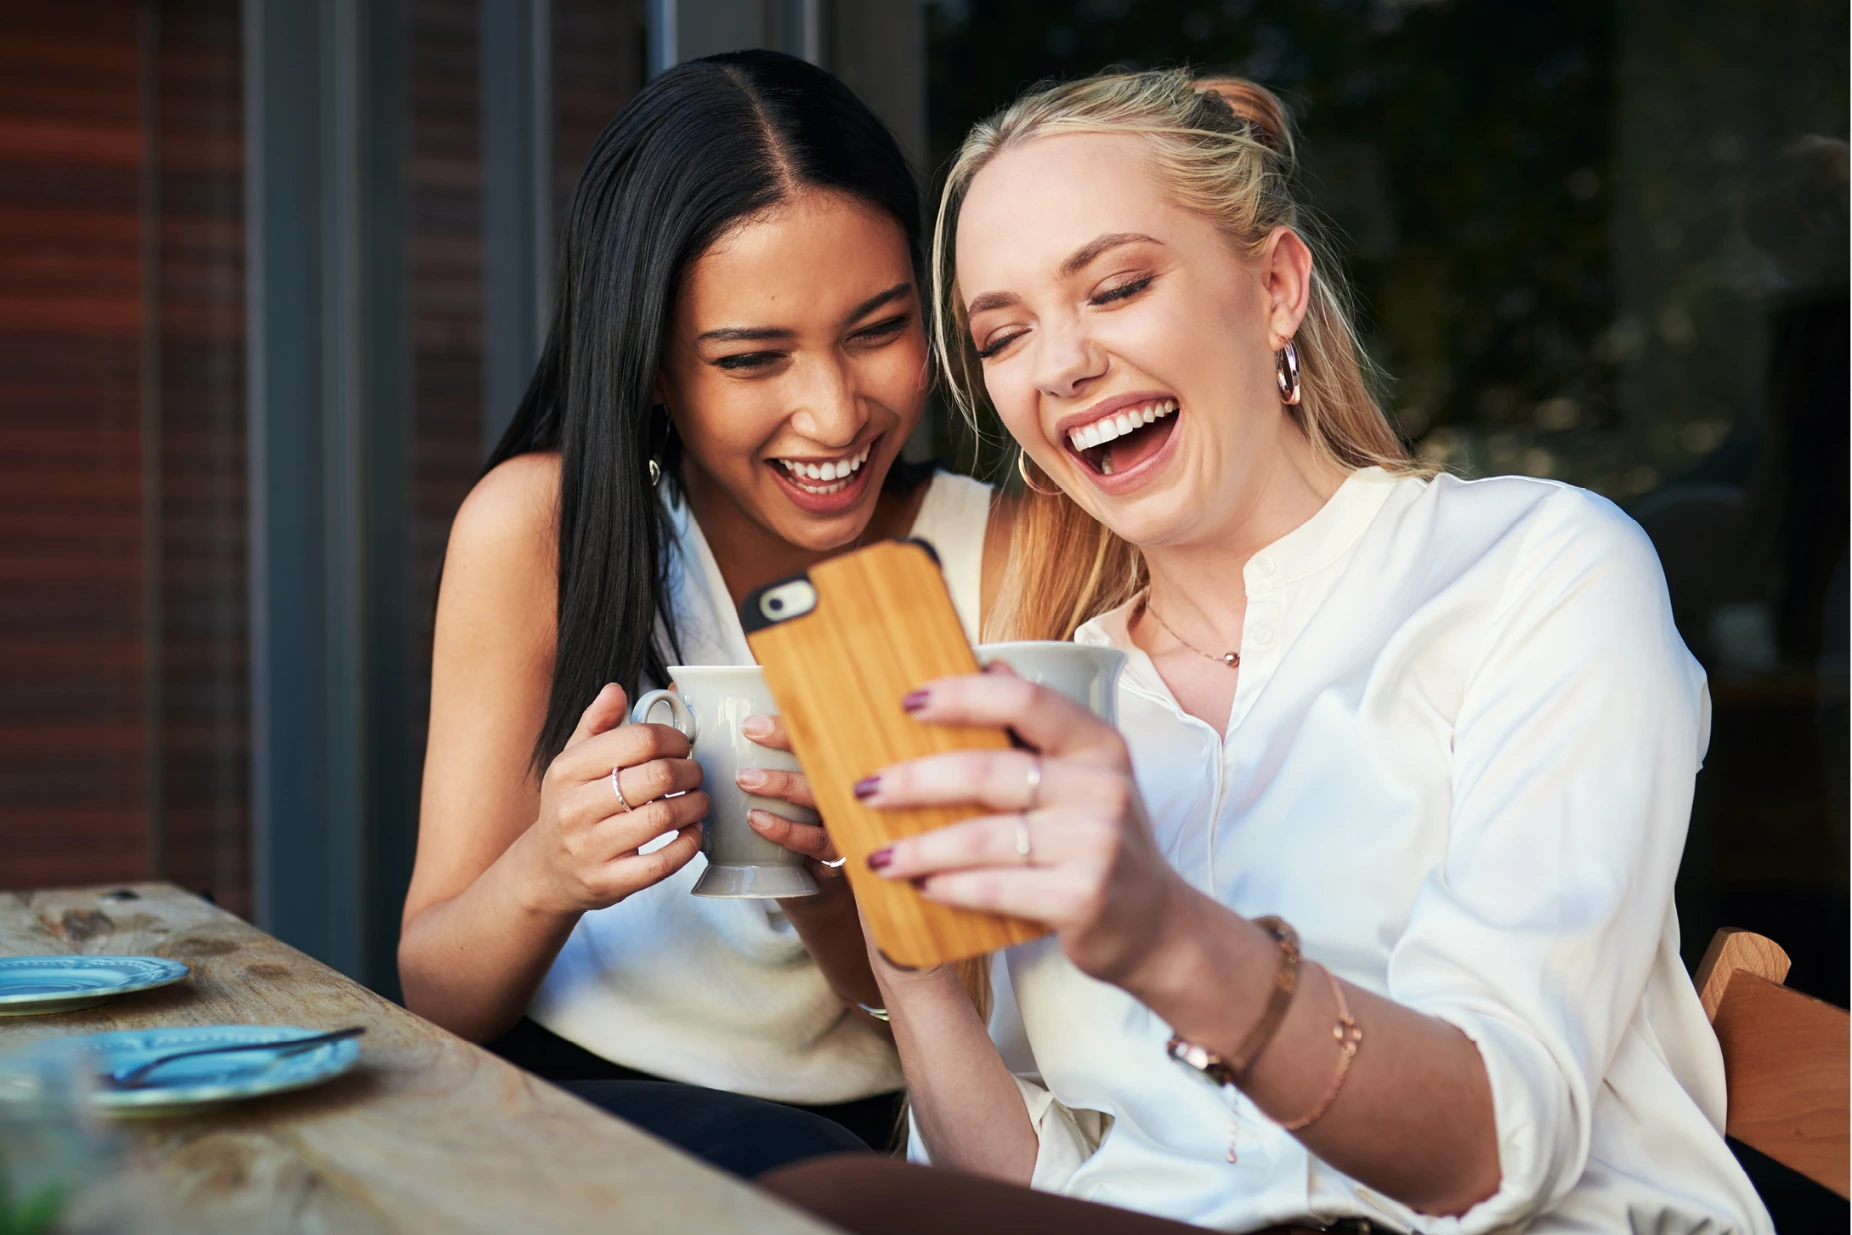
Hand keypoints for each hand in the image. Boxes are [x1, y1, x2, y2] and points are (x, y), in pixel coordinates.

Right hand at [526, 684, 707, 913]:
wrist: (546, 872)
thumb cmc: (569, 808)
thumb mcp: (571, 763)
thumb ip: (595, 725)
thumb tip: (615, 690)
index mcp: (567, 770)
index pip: (638, 739)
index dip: (673, 738)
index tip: (683, 745)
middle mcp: (575, 808)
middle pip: (658, 776)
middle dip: (691, 771)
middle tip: (696, 773)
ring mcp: (591, 848)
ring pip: (664, 817)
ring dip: (696, 805)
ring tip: (699, 800)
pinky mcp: (608, 882)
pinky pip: (662, 862)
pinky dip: (688, 844)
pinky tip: (692, 832)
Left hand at [738, 714, 844, 880]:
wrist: (825, 875)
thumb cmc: (803, 821)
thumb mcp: (800, 787)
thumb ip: (779, 762)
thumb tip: (728, 736)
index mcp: (842, 766)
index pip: (822, 733)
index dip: (790, 723)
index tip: (754, 721)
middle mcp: (850, 789)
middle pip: (827, 755)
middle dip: (790, 739)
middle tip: (751, 732)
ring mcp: (848, 821)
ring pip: (821, 798)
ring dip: (783, 785)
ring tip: (745, 779)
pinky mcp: (841, 853)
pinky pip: (816, 841)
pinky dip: (787, 830)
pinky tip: (759, 822)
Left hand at [856, 666, 1189, 986]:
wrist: (1156, 925)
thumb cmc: (1099, 842)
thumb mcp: (1084, 776)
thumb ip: (1038, 725)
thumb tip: (988, 664)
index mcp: (1098, 745)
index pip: (1026, 702)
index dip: (962, 696)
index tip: (906, 702)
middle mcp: (1103, 788)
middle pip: (989, 772)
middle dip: (916, 781)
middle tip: (866, 790)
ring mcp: (1097, 845)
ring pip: (983, 838)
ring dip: (920, 847)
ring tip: (877, 855)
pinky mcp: (1084, 899)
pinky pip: (996, 888)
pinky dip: (950, 887)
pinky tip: (920, 886)